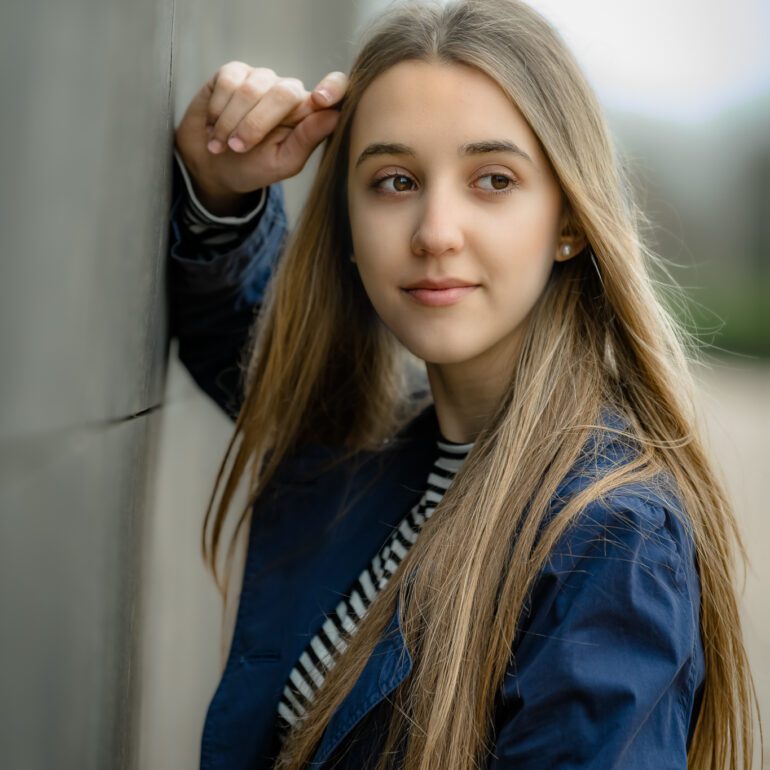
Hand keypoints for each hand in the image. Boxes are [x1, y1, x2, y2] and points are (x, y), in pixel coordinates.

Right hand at [174, 62, 347, 215]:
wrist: (211, 166)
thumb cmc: (253, 167)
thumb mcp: (282, 163)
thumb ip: (307, 140)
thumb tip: (333, 116)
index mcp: (308, 114)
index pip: (334, 88)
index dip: (332, 88)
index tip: (322, 100)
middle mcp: (288, 91)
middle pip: (284, 93)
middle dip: (256, 125)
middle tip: (238, 148)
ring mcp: (261, 78)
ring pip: (251, 90)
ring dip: (231, 122)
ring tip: (222, 144)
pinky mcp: (234, 72)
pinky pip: (228, 82)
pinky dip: (218, 110)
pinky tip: (213, 126)